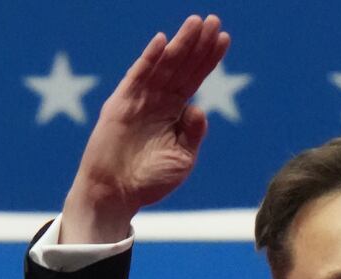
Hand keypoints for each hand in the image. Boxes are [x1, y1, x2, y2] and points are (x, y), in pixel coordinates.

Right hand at [61, 14, 229, 243]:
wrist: (116, 195)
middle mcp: (158, 100)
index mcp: (174, 112)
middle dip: (198, 43)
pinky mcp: (121, 104)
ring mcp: (139, 99)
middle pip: (182, 66)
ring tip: (195, 22)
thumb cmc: (149, 180)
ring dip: (179, 44)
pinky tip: (163, 41)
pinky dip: (149, 58)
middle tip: (213, 20)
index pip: (195, 78)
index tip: (224, 38)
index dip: (209, 58)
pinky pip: (137, 76)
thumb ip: (193, 133)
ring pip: (163, 65)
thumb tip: (200, 108)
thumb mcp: (182, 159)